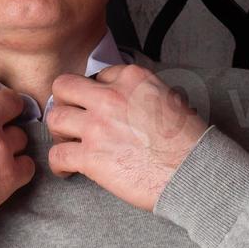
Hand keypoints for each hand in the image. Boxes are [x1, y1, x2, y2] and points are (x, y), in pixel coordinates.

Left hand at [45, 65, 210, 211]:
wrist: (193, 172)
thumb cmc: (190, 142)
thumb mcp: (172, 99)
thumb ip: (146, 94)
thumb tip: (138, 103)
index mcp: (132, 79)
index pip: (97, 75)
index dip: (95, 93)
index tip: (96, 107)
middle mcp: (110, 97)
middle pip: (64, 87)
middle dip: (64, 102)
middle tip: (71, 118)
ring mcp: (97, 126)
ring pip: (55, 119)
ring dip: (58, 133)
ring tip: (67, 144)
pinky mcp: (90, 156)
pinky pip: (57, 156)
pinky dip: (58, 165)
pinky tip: (67, 170)